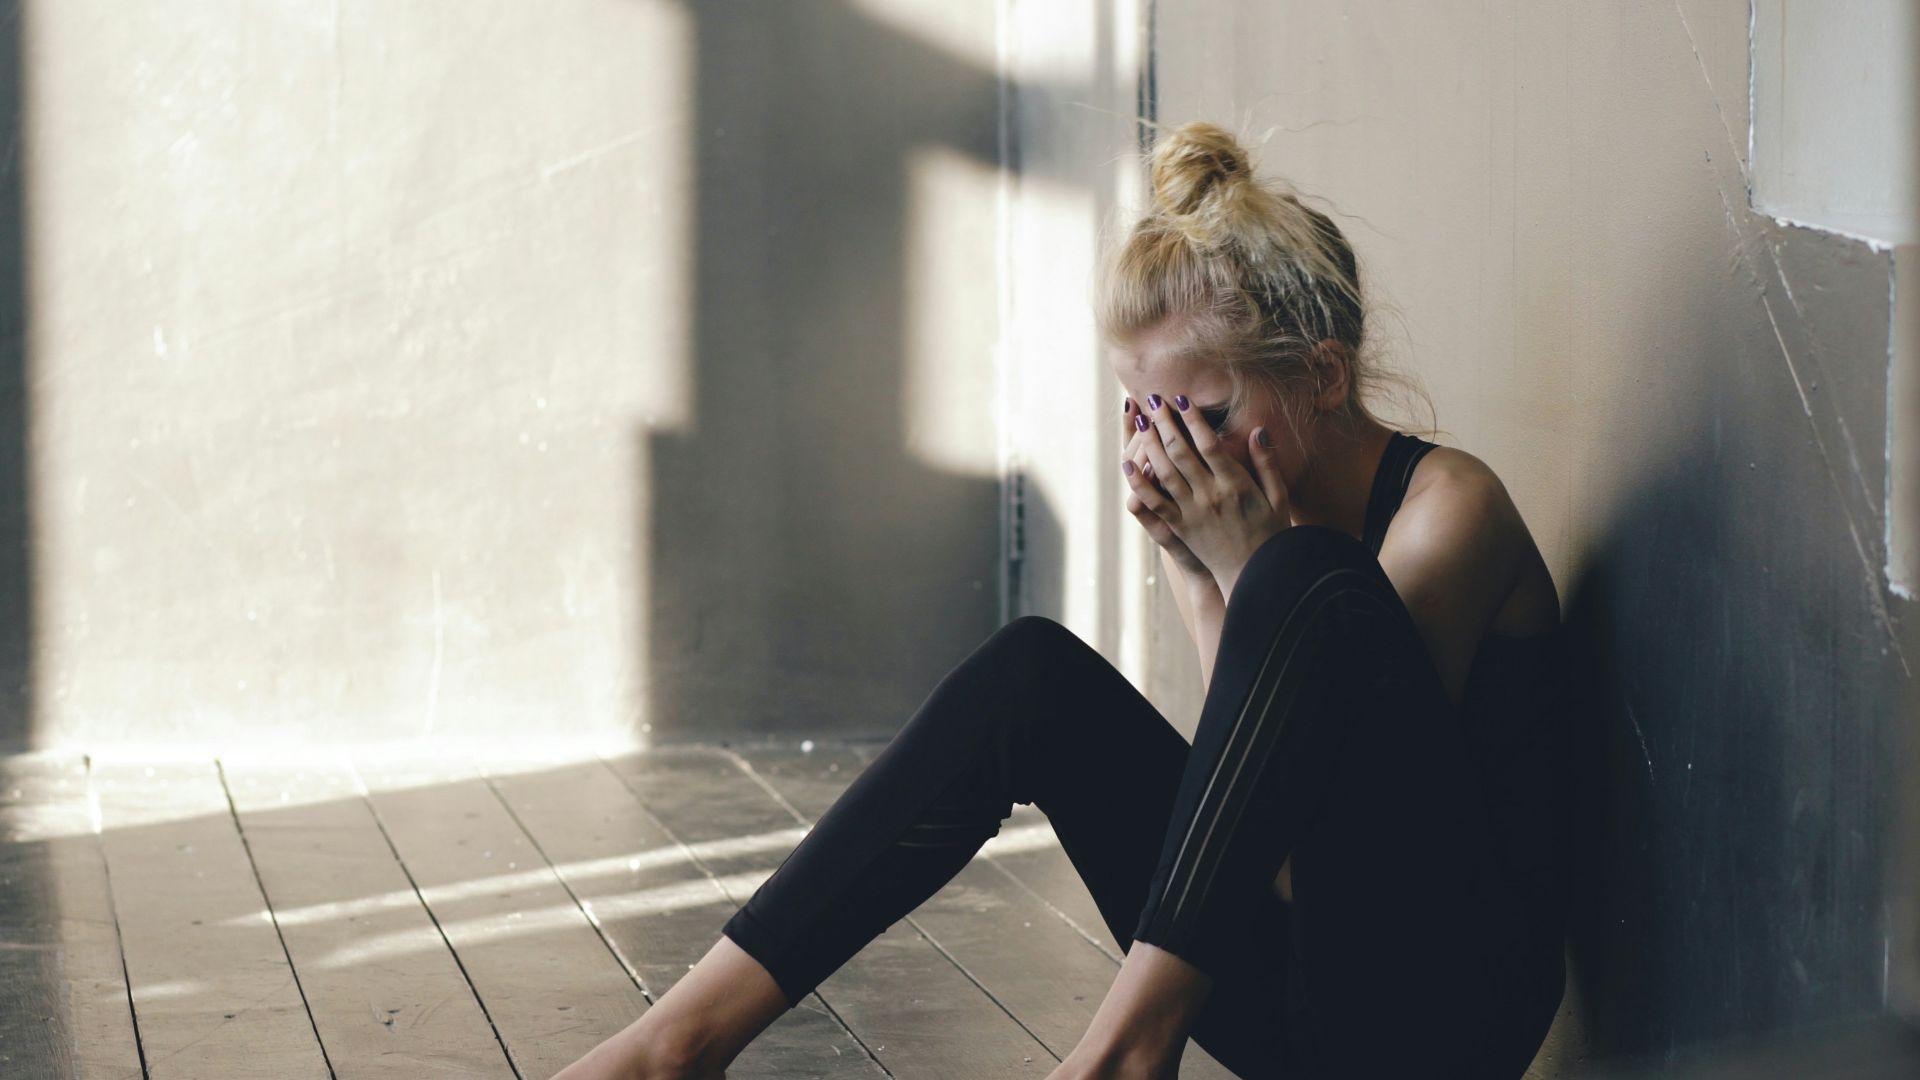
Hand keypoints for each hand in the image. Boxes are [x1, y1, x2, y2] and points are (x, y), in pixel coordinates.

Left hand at [1122, 391, 1291, 599]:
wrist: (1254, 576)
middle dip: (1165, 423)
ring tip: (1140, 420)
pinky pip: (1153, 502)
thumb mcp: (1278, 497)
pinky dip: (1139, 482)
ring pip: (1164, 472)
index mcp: (1236, 486)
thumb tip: (1257, 431)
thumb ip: (1267, 464)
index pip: (1210, 445)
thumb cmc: (1271, 534)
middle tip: (1153, 399)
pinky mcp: (1179, 528)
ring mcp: (1192, 513)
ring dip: (1149, 444)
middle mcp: (1210, 497)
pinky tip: (1128, 464)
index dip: (1193, 420)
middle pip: (1181, 453)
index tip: (1181, 399)